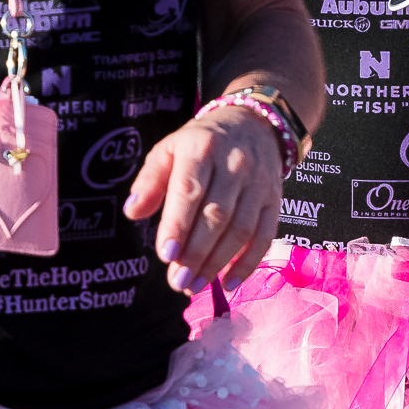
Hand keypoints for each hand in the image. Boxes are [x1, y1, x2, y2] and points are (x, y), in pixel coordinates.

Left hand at [126, 106, 281, 292]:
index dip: (178, 225)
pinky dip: (248, 263)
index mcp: (201, 148)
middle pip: (217, 215)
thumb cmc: (202, 143)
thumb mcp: (169, 149)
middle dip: (196, 253)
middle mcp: (234, 164)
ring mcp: (259, 183)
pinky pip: (266, 235)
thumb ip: (149, 180)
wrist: (253, 123)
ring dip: (218, 262)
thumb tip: (132, 212)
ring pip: (242, 229)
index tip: (166, 255)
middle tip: (178, 280)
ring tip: (195, 285)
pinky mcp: (276, 199)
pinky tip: (228, 282)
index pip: (190, 190)